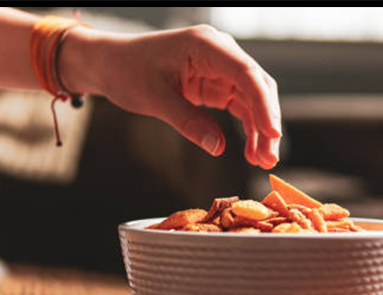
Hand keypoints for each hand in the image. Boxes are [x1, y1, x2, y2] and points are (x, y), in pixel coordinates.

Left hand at [64, 24, 281, 168]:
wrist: (110, 64)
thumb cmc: (126, 71)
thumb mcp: (153, 98)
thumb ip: (187, 122)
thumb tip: (217, 148)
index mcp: (205, 46)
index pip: (246, 73)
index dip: (264, 104)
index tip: (272, 133)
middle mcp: (220, 53)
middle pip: (257, 87)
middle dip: (267, 122)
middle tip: (269, 157)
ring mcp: (221, 69)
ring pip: (254, 100)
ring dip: (261, 130)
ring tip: (262, 161)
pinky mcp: (218, 85)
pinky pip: (242, 107)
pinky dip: (249, 129)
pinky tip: (251, 151)